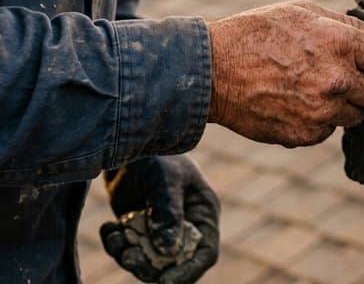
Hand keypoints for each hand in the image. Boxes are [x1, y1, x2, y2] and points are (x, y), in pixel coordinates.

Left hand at [100, 155, 219, 283]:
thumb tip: (168, 250)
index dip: (189, 270)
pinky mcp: (140, 227)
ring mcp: (162, 227)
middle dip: (151, 266)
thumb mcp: (165, 181)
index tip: (166, 281)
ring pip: (149, 260)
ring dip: (130, 256)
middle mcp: (186, 224)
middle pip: (174, 262)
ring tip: (116, 237)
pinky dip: (118, 246)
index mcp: (203, 212)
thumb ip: (168, 214)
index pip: (205, 251)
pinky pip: (131, 250)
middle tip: (129, 256)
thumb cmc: (157, 155)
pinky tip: (109, 228)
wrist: (128, 143)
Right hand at [206, 0, 363, 145]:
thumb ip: (350, 26)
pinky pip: (329, 130)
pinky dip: (321, 119)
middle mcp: (338, 81)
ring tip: (316, 85)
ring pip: (358, 115)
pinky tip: (297, 100)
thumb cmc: (258, 32)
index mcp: (342, 44)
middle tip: (358, 77)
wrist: (212, 70)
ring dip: (347, 104)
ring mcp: (322, 112)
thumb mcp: (305, 12)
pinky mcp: (305, 135)